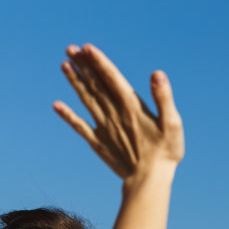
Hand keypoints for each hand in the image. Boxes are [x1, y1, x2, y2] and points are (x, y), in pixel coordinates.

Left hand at [53, 44, 183, 184]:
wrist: (149, 181)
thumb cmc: (166, 153)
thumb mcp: (172, 124)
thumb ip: (163, 98)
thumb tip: (157, 74)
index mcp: (131, 106)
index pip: (112, 78)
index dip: (99, 62)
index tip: (86, 47)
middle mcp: (114, 114)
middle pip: (96, 85)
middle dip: (83, 66)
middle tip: (70, 48)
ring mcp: (104, 128)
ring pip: (86, 100)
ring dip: (75, 82)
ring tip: (64, 65)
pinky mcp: (98, 143)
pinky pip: (80, 127)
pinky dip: (68, 115)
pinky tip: (56, 105)